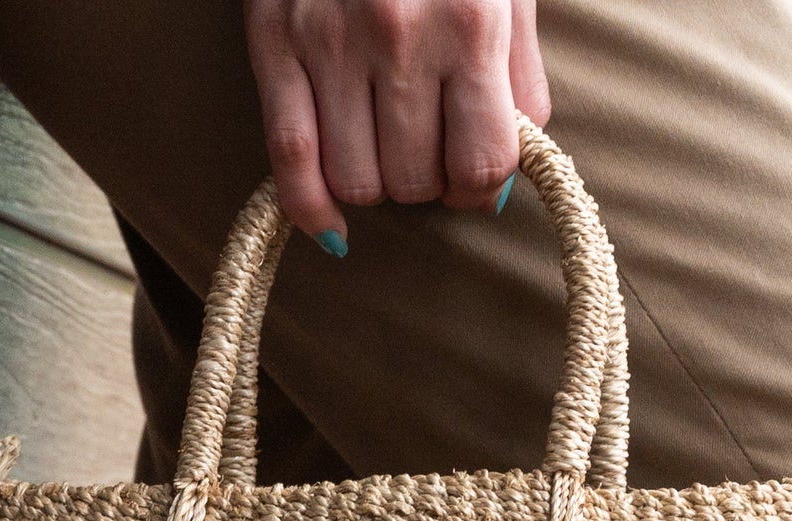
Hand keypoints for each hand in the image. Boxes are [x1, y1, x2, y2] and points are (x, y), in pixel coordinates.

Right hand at [242, 0, 546, 251]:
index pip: (481, 162)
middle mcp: (401, 39)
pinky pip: (288, 158)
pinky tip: (329, 224)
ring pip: (355, 180)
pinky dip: (309, 207)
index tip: (470, 180)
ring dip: (372, 185)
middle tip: (423, 154)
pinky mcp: (275, 44)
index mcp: (471, 24)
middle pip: (415, 180)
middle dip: (425, 183)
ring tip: (379, 152)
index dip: (479, 188)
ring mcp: (330, 45)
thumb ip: (516, 81)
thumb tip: (498, 181)